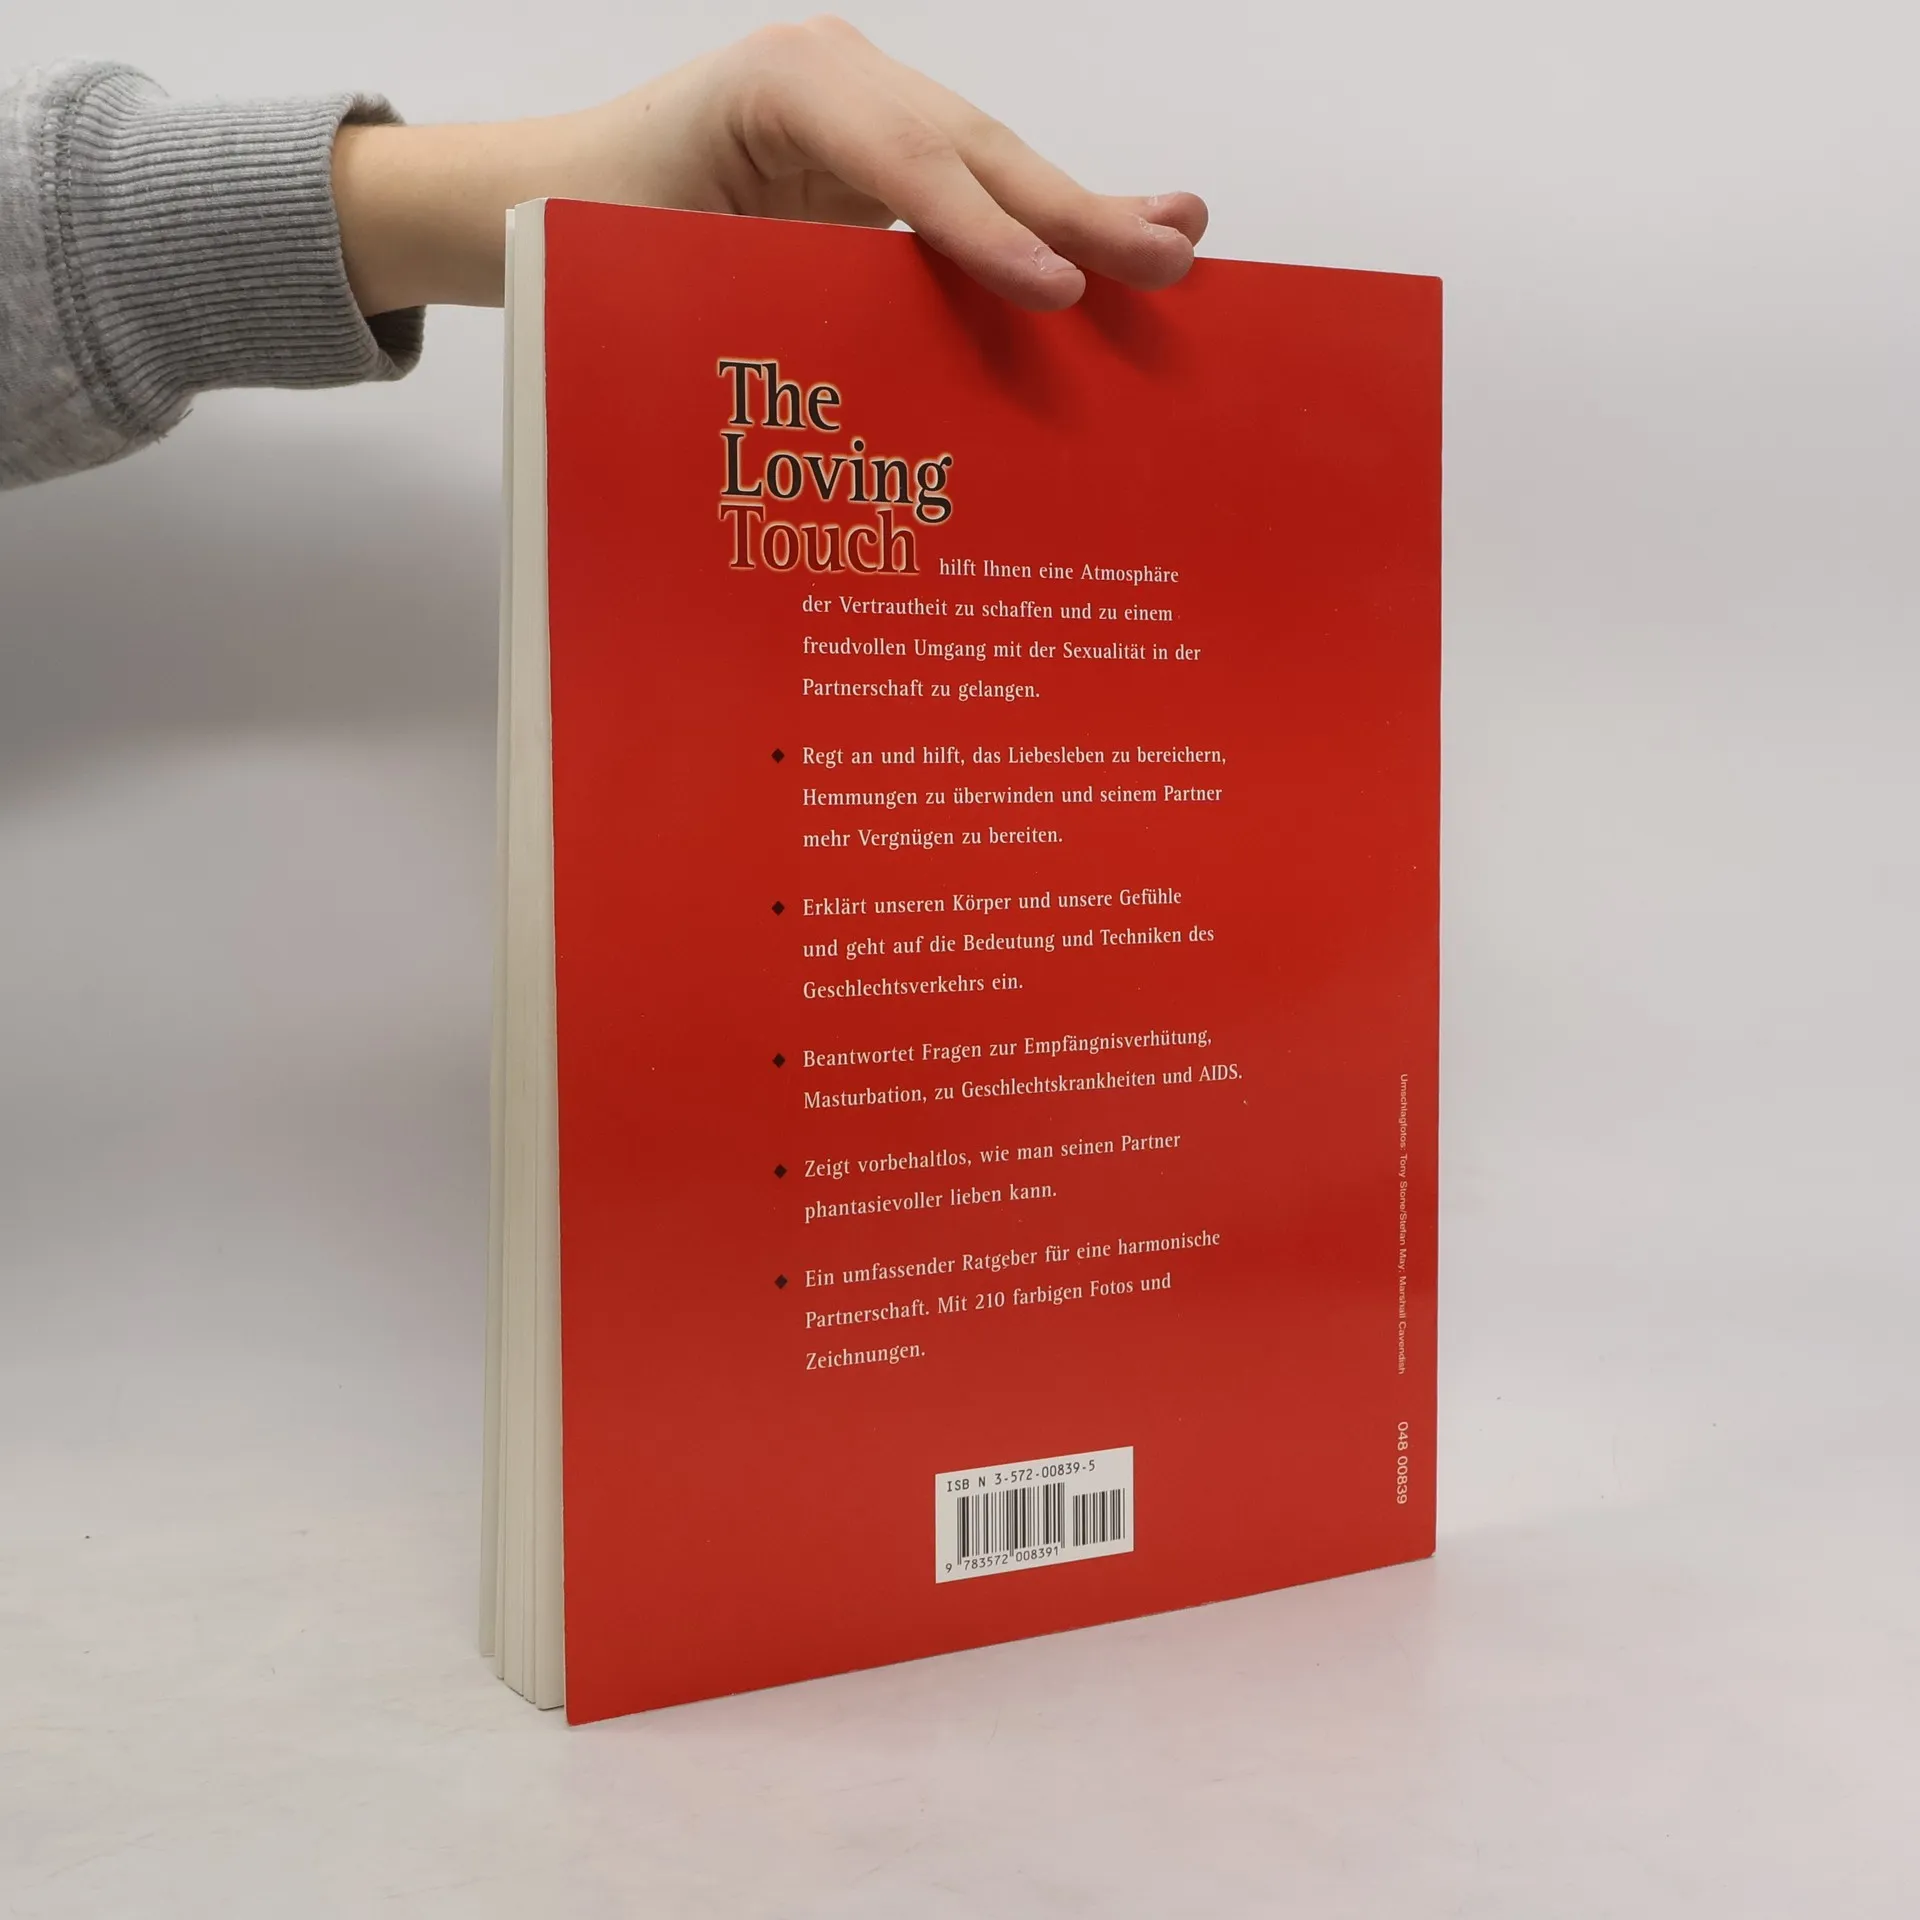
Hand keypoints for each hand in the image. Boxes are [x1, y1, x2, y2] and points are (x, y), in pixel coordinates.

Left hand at [331, 16, 1206, 314]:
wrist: (542, 200)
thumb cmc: (587, 237)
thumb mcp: (655, 270)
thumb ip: (765, 302)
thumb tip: (874, 397)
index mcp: (779, 86)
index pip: (905, 164)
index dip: (985, 231)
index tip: (1054, 289)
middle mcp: (838, 80)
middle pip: (975, 151)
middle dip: (1072, 214)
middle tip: (1162, 264)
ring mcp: (869, 111)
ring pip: (992, 166)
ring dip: (1085, 214)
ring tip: (1179, 244)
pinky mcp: (883, 161)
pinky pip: (975, 194)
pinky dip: (1045, 224)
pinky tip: (1128, 233)